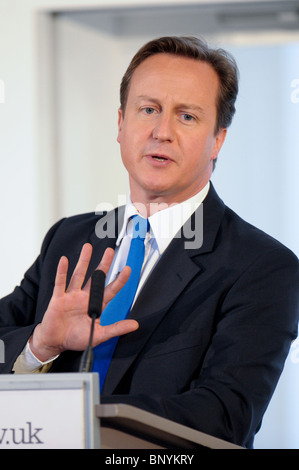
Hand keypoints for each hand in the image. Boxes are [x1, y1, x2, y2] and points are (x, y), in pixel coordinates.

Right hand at [30, 244, 138, 361]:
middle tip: (109, 251)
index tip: (128, 269)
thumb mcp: (100, 335)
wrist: (55, 343)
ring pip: (79, 275)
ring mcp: (72, 296)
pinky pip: (61, 282)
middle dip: (103, 264)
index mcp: (96, 305)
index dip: (120, 280)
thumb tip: (135, 325)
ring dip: (84, 261)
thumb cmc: (77, 338)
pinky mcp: (59, 298)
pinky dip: (62, 271)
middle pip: (96, 277)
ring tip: (88, 247)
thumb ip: (117, 328)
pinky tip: (64, 260)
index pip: (111, 289)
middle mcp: (85, 297)